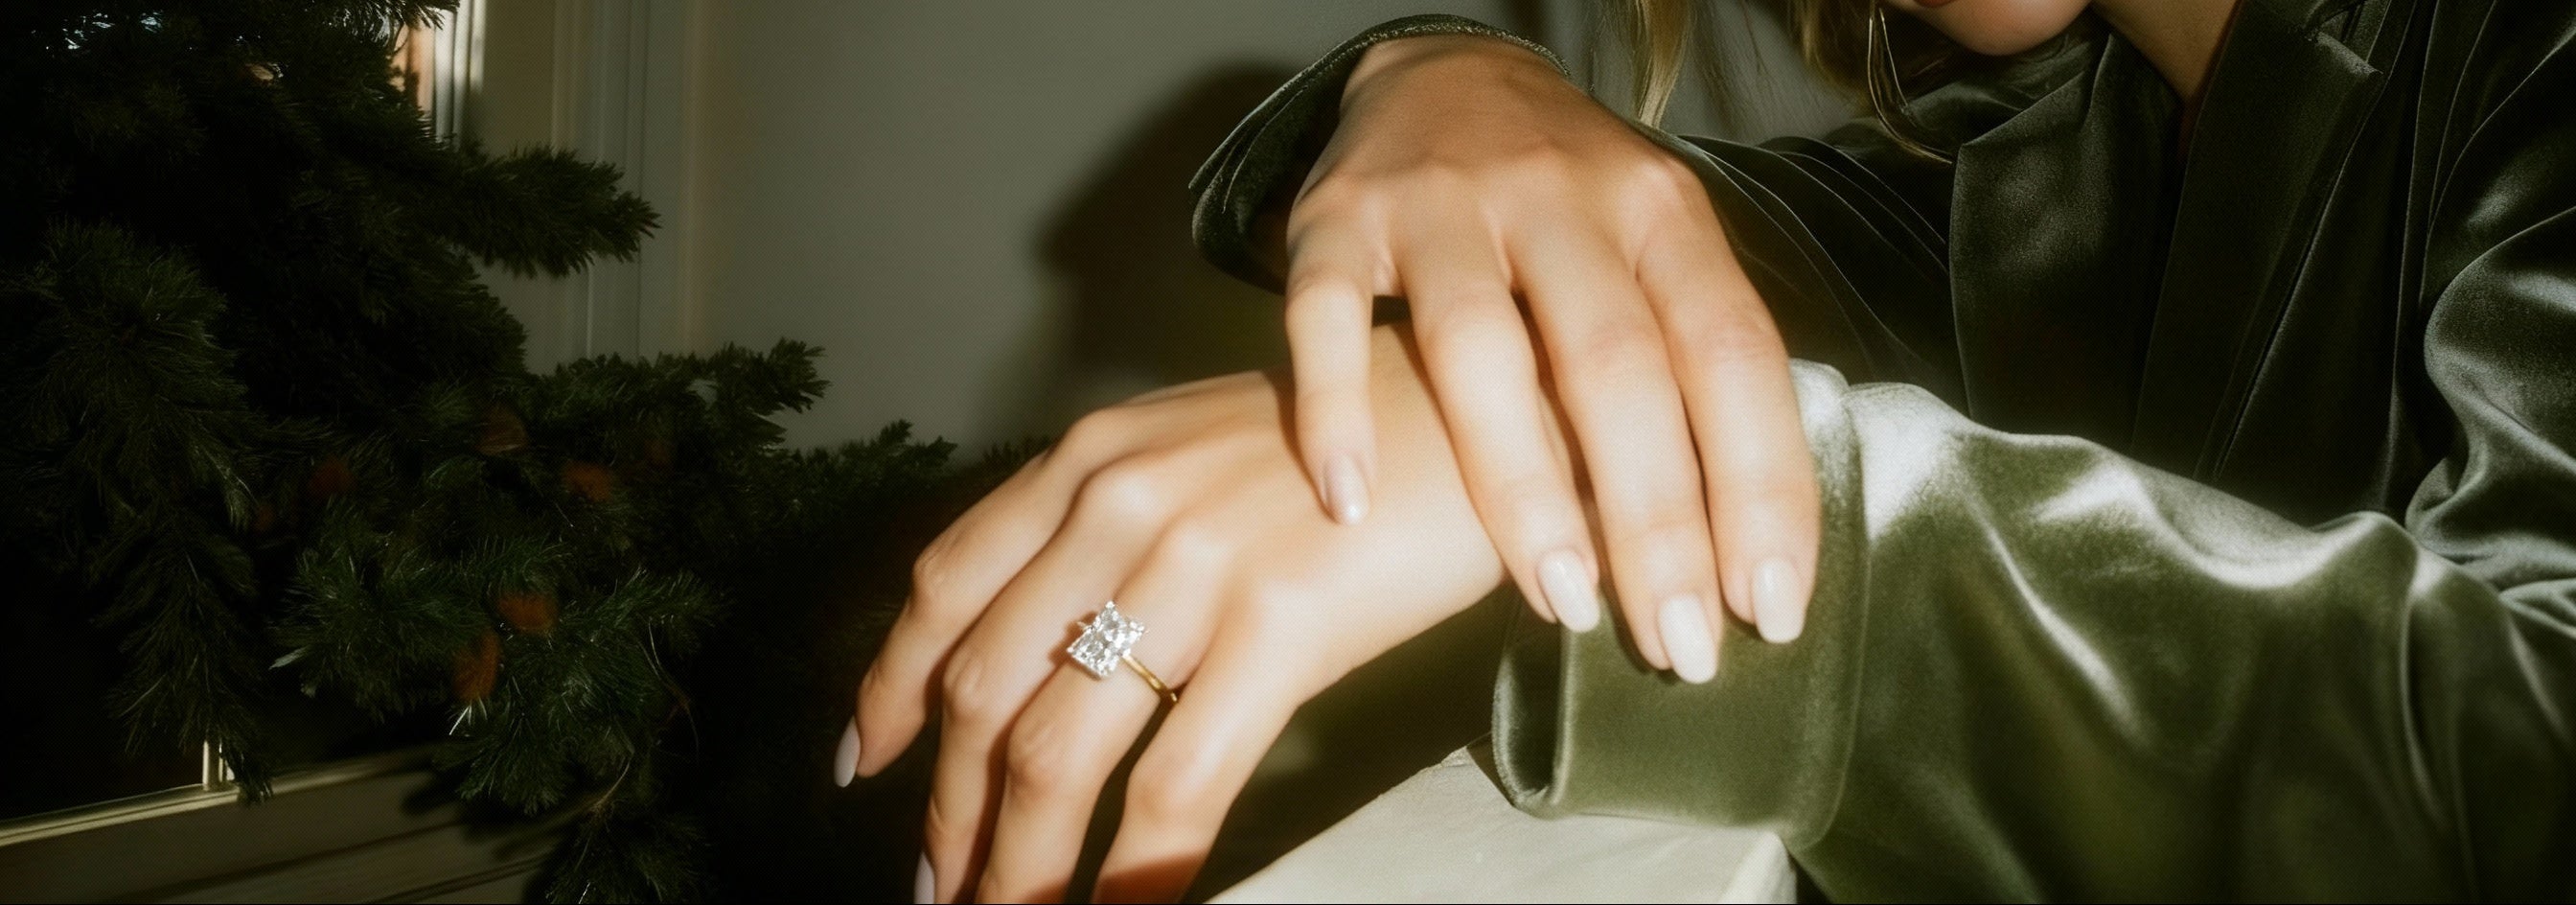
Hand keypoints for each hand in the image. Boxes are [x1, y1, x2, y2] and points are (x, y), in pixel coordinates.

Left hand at [849, 326, 1511, 901]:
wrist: (1499, 406)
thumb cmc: (1361, 439)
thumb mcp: (1203, 447)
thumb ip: (1115, 520)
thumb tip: (1054, 634)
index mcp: (1091, 460)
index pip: (946, 585)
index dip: (892, 688)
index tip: (864, 762)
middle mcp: (1118, 505)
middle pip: (986, 690)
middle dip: (950, 812)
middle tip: (942, 889)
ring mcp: (1194, 565)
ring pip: (1056, 753)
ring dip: (1016, 864)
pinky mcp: (1280, 626)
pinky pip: (1175, 785)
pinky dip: (1133, 872)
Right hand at [1280, 33, 1818, 677]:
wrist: (1439, 71)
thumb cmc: (1569, 207)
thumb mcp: (1653, 249)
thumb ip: (1690, 363)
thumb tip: (1749, 544)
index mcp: (1661, 215)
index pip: (1731, 353)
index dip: (1758, 485)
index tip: (1768, 609)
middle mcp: (1561, 199)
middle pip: (1616, 365)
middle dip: (1656, 520)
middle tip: (1677, 646)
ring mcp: (1442, 205)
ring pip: (1481, 346)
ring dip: (1523, 485)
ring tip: (1560, 601)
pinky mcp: (1336, 219)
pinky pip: (1325, 316)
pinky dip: (1335, 409)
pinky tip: (1350, 503)